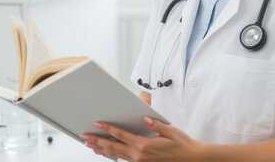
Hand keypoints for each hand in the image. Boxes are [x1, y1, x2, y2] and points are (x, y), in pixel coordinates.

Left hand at [80, 116, 205, 161]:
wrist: (190, 159)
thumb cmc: (181, 144)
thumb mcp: (170, 131)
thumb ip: (155, 124)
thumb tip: (144, 118)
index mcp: (144, 145)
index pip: (121, 135)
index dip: (108, 128)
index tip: (97, 123)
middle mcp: (139, 155)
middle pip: (113, 147)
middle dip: (97, 140)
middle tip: (84, 136)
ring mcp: (139, 161)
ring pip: (115, 154)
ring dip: (101, 149)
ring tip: (89, 144)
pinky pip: (122, 159)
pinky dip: (111, 154)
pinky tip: (105, 152)